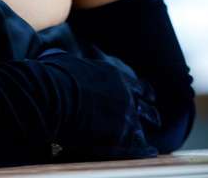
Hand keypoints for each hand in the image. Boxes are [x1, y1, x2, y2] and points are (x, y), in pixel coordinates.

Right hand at [36, 49, 161, 161]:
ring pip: (144, 126)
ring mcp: (125, 114)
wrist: (53, 94)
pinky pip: (140, 146)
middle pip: (146, 106)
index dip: (143, 93)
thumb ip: (73, 62)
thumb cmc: (54, 76)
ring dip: (145, 132)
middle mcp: (125, 93)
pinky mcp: (121, 135)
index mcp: (113, 74)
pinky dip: (145, 150)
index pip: (136, 84)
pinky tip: (151, 153)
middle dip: (150, 113)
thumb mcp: (66, 61)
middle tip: (154, 119)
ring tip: (150, 142)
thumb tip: (57, 55)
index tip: (147, 97)